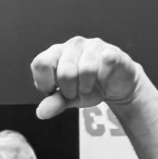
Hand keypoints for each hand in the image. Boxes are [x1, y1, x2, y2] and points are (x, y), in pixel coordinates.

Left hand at [30, 36, 145, 120]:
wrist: (117, 86)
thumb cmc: (90, 87)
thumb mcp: (69, 98)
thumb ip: (55, 103)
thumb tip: (41, 112)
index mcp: (56, 53)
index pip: (40, 64)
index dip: (45, 83)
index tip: (55, 91)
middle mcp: (73, 45)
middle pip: (64, 72)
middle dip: (71, 91)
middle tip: (78, 90)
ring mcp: (92, 46)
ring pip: (85, 70)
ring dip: (88, 87)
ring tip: (90, 86)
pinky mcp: (111, 51)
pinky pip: (105, 63)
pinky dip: (104, 78)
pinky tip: (104, 78)